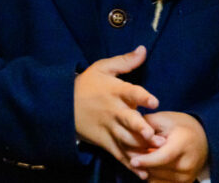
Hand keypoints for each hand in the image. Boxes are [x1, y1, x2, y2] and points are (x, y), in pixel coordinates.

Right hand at [74, 46, 161, 172]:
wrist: (63, 103)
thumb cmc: (87, 83)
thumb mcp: (103, 67)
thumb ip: (125, 61)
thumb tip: (144, 49)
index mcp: (115, 91)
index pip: (130, 92)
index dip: (142, 96)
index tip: (154, 101)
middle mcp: (113, 111)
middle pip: (128, 120)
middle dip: (141, 128)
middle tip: (154, 135)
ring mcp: (108, 128)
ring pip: (126, 140)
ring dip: (141, 148)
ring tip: (156, 155)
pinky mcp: (104, 141)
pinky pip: (119, 154)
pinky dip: (130, 164)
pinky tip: (143, 172)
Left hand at [127, 111, 207, 182]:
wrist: (203, 139)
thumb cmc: (179, 126)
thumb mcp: (164, 119)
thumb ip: (147, 126)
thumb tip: (131, 136)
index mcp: (184, 143)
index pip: (164, 157)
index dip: (147, 160)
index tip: (132, 161)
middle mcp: (188, 163)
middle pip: (157, 169)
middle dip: (142, 163)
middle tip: (134, 153)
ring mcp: (187, 176)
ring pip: (156, 178)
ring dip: (147, 169)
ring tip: (146, 156)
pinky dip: (153, 175)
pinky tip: (152, 164)